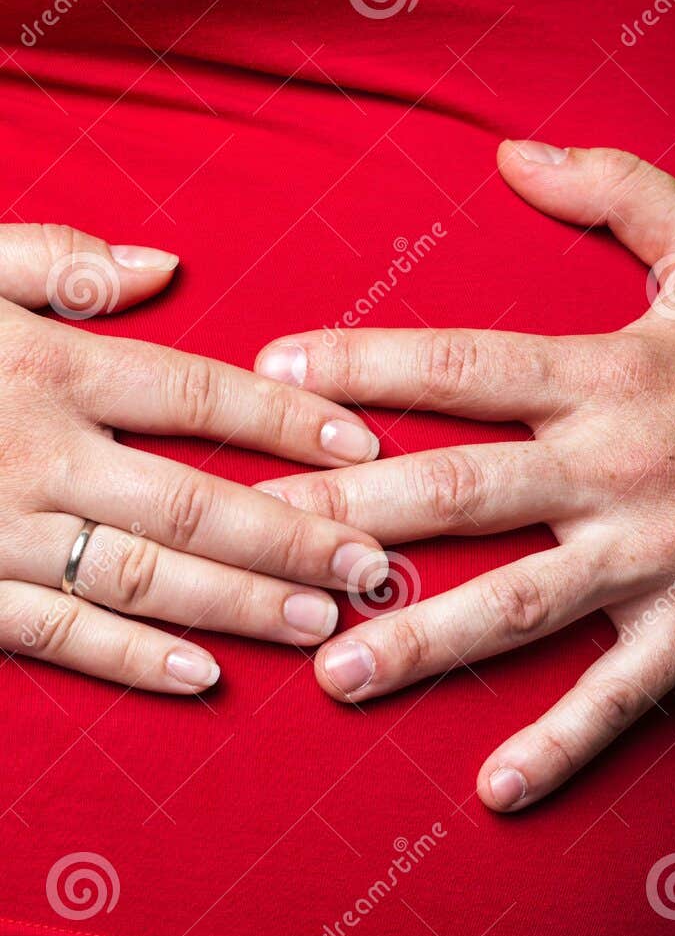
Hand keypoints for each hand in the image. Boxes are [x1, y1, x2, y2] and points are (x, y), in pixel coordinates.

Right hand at [0, 225, 386, 692]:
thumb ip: (51, 258)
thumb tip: (163, 267)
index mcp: (46, 363)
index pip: (199, 392)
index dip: (289, 421)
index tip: (365, 448)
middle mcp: (35, 451)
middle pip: (194, 498)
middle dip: (295, 535)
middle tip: (378, 566)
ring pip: (141, 574)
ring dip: (238, 602)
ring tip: (323, 620)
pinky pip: (51, 632)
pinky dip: (126, 657)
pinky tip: (200, 677)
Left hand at [256, 142, 674, 809]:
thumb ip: (613, 187)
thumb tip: (510, 151)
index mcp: (609, 372)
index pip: (462, 365)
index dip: (363, 367)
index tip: (272, 375)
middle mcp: (619, 463)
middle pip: (461, 490)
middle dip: (348, 514)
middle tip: (250, 539)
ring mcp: (657, 554)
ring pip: (519, 603)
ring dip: (421, 639)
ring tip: (331, 672)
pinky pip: (619, 695)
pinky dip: (562, 743)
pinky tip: (496, 790)